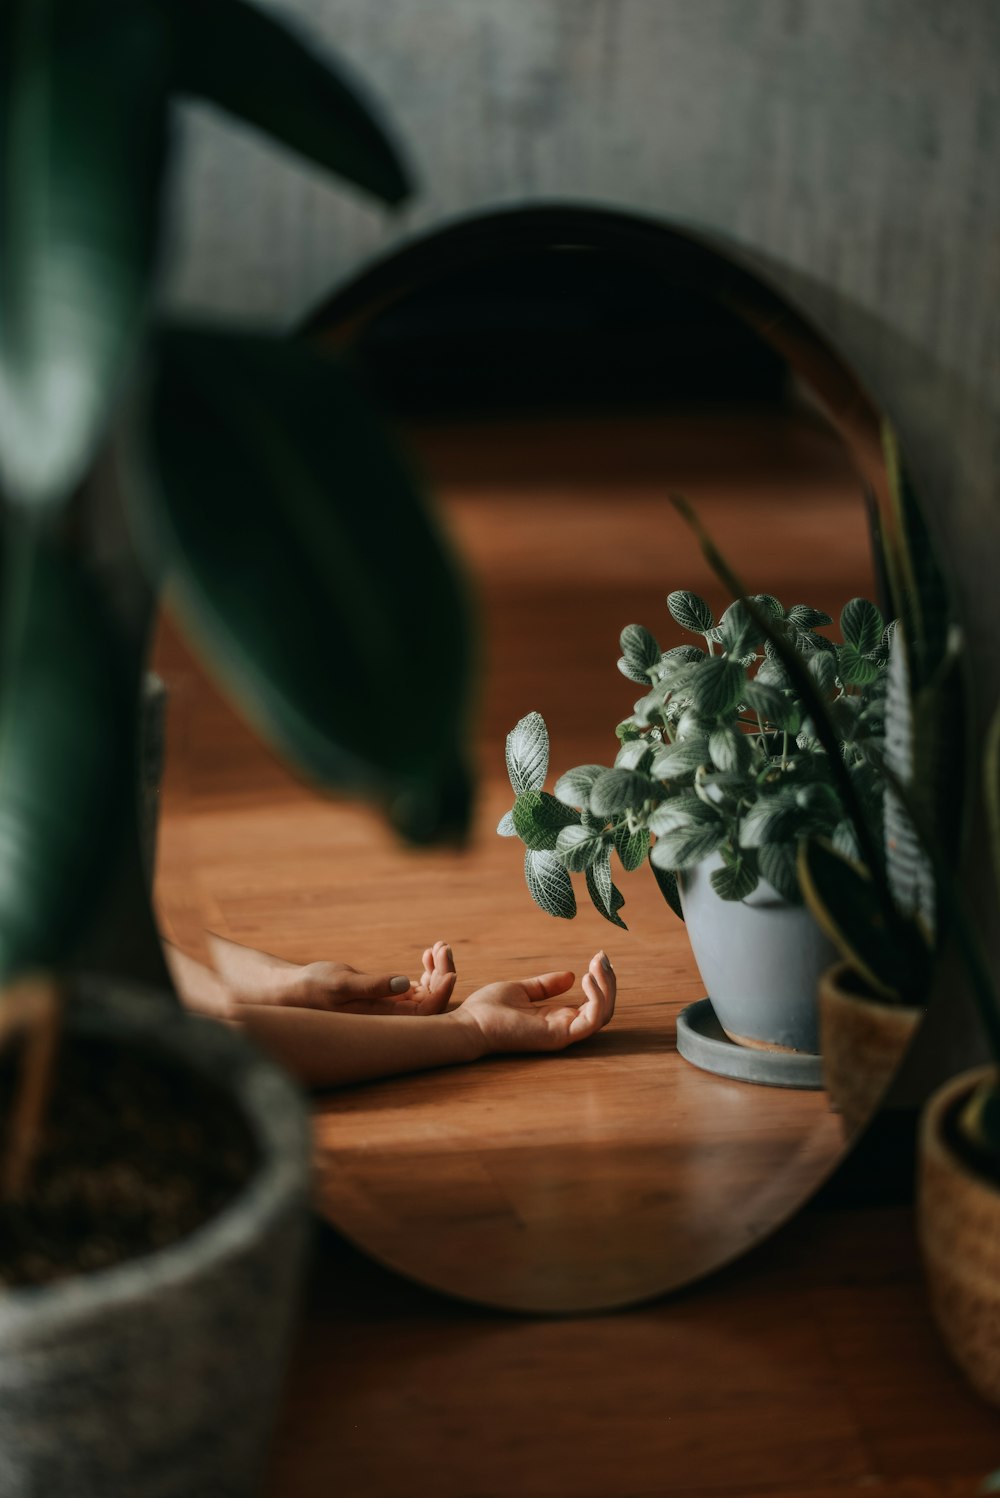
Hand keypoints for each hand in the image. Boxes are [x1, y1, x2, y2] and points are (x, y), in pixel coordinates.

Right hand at [209, 934, 456, 1014]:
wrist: (295, 989)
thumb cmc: (314, 987)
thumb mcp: (341, 982)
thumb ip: (373, 985)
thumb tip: (406, 984)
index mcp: (383, 1019)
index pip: (426, 1014)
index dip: (442, 994)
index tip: (449, 969)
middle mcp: (391, 1018)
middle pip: (432, 1004)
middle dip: (442, 974)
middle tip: (442, 947)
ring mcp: (391, 1008)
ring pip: (427, 995)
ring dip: (437, 971)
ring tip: (438, 948)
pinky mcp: (386, 998)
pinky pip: (417, 989)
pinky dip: (426, 972)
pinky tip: (427, 954)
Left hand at [454, 951, 615, 1056]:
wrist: (469, 1024)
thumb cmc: (488, 1009)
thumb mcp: (521, 990)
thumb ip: (545, 986)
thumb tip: (571, 975)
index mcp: (556, 1019)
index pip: (591, 1005)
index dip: (600, 981)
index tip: (598, 957)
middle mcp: (564, 1028)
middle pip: (603, 1009)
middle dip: (608, 981)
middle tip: (602, 957)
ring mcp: (563, 1034)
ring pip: (603, 1014)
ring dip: (606, 987)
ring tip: (597, 964)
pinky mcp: (560, 1036)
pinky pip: (592, 1020)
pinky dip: (597, 998)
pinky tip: (587, 978)